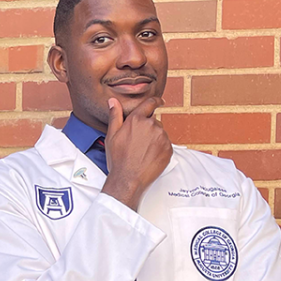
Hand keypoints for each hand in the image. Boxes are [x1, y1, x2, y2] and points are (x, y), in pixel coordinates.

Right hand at [101, 96, 171, 211]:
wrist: (128, 180)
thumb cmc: (118, 160)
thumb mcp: (112, 137)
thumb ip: (115, 116)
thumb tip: (113, 101)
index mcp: (136, 120)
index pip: (150, 103)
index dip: (156, 101)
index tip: (160, 101)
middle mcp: (151, 125)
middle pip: (154, 121)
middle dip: (148, 129)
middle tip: (139, 144)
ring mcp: (161, 137)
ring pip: (160, 133)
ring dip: (154, 140)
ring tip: (143, 153)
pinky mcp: (168, 148)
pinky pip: (166, 145)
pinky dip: (160, 150)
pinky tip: (149, 157)